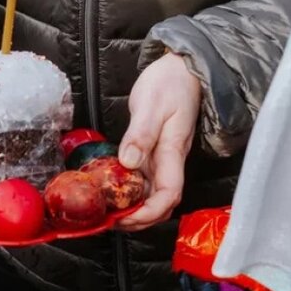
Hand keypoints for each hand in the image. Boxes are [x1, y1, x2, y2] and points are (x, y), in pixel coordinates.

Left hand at [117, 53, 200, 231]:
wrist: (182, 69)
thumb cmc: (170, 83)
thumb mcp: (152, 105)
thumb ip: (140, 134)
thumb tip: (128, 162)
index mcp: (172, 152)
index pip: (168, 194)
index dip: (149, 213)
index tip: (125, 218)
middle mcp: (169, 160)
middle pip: (161, 203)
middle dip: (139, 219)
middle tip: (110, 221)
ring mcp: (162, 158)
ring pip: (151, 194)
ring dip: (133, 209)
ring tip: (108, 212)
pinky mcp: (153, 152)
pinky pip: (143, 180)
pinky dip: (129, 191)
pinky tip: (111, 190)